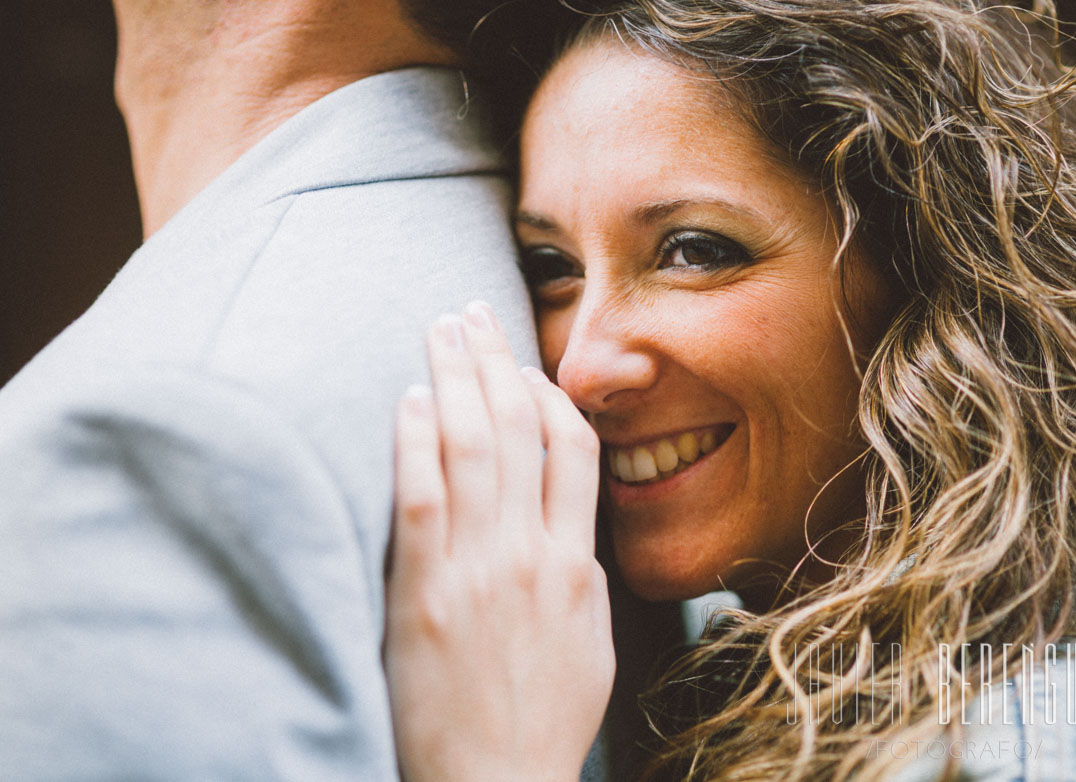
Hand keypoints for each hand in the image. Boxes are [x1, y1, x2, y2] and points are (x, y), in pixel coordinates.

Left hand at [385, 302, 613, 781]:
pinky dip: (418, 440)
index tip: (524, 366)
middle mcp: (534, 554)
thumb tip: (567, 529)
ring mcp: (480, 571)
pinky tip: (411, 399)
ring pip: (474, 447)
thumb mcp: (589, 644)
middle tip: (472, 313)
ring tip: (441, 330)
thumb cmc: (544, 723)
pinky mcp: (424, 595)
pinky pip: (422, 497)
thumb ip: (579, 577)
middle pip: (520, 428)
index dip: (548, 394)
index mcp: (578, 565)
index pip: (574, 450)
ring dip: (457, 377)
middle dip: (496, 360)